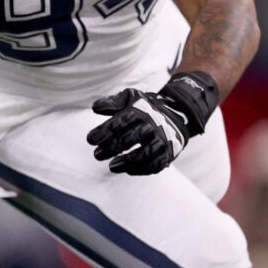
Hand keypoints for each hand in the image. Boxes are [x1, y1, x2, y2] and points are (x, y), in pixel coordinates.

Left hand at [86, 72, 218, 175]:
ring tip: (111, 166)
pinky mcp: (168, 154)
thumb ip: (112, 102)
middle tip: (96, 155)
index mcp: (139, 112)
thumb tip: (95, 107)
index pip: (118, 124)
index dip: (102, 132)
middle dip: (110, 148)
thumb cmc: (145, 107)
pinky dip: (141, 169)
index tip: (90, 140)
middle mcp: (152, 127)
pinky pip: (155, 165)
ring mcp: (161, 141)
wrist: (177, 113)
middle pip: (128, 140)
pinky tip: (128, 170)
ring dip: (126, 163)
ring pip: (143, 155)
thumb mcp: (130, 97)